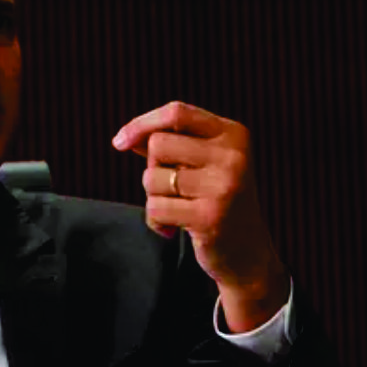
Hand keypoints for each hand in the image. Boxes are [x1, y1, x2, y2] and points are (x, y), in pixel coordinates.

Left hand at [113, 102, 288, 332]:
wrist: (247, 254)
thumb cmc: (214, 201)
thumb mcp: (199, 164)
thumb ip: (168, 145)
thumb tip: (124, 138)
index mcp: (233, 134)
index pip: (176, 112)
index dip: (141, 124)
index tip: (119, 143)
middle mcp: (233, 155)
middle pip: (157, 144)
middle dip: (153, 168)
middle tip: (173, 189)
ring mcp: (224, 186)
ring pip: (151, 177)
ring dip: (155, 197)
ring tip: (180, 209)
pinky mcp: (210, 217)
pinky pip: (154, 207)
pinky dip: (155, 221)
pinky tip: (174, 229)